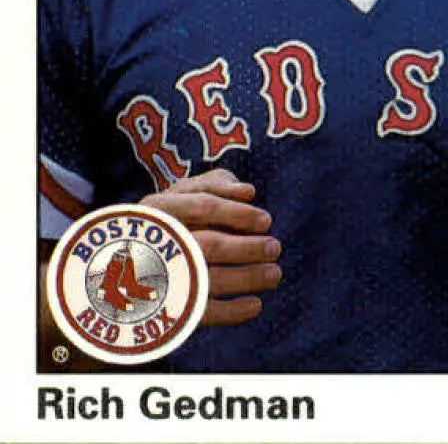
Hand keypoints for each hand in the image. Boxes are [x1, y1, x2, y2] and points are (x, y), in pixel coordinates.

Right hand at [140, 168, 281, 325]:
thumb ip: (214, 186)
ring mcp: (161, 276)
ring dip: (246, 278)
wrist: (121, 266)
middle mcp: (158, 242)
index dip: (238, 213)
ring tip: (274, 274)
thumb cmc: (168, 220)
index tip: (267, 221)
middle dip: (246, 248)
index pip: (204, 206)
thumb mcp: (182, 194)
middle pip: (208, 245)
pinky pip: (201, 313)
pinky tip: (256, 305)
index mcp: (162, 208)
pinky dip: (231, 312)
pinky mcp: (166, 306)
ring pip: (207, 279)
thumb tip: (247, 192)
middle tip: (275, 247)